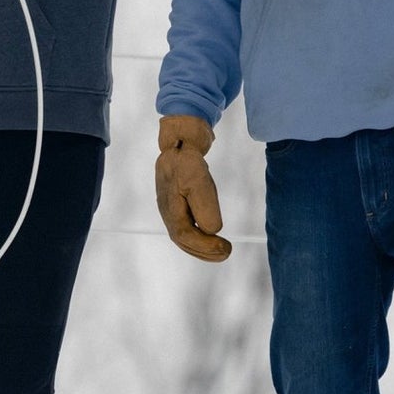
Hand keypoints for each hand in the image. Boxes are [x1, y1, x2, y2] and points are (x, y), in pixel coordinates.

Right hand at [155, 114, 231, 260]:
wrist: (178, 141)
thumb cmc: (187, 159)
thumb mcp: (198, 178)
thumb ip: (204, 204)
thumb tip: (212, 230)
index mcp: (170, 206)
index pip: (184, 235)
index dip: (204, 246)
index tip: (225, 247)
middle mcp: (167, 211)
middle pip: (183, 239)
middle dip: (204, 250)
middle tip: (226, 252)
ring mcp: (169, 208)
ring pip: (183, 235)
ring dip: (201, 247)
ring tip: (220, 251)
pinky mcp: (175, 203)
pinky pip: (184, 228)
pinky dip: (197, 238)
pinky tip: (208, 238)